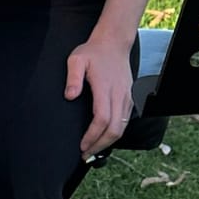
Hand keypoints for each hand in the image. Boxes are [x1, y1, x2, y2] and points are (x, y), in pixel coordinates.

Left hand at [65, 29, 136, 158]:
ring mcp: (127, 97)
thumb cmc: (94, 52)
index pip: (102, 119)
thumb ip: (73, 77)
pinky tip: (103, 138)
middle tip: (85, 155)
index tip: (82, 145)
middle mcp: (119, 95)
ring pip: (122, 128)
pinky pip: (124, 121)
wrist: (114, 43)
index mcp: (106, 88)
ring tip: (93, 150)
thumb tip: (69, 96)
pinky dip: (114, 133)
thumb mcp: (76, 59)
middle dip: (100, 146)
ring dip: (108, 142)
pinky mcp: (129, 98)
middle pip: (115, 129)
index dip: (93, 136)